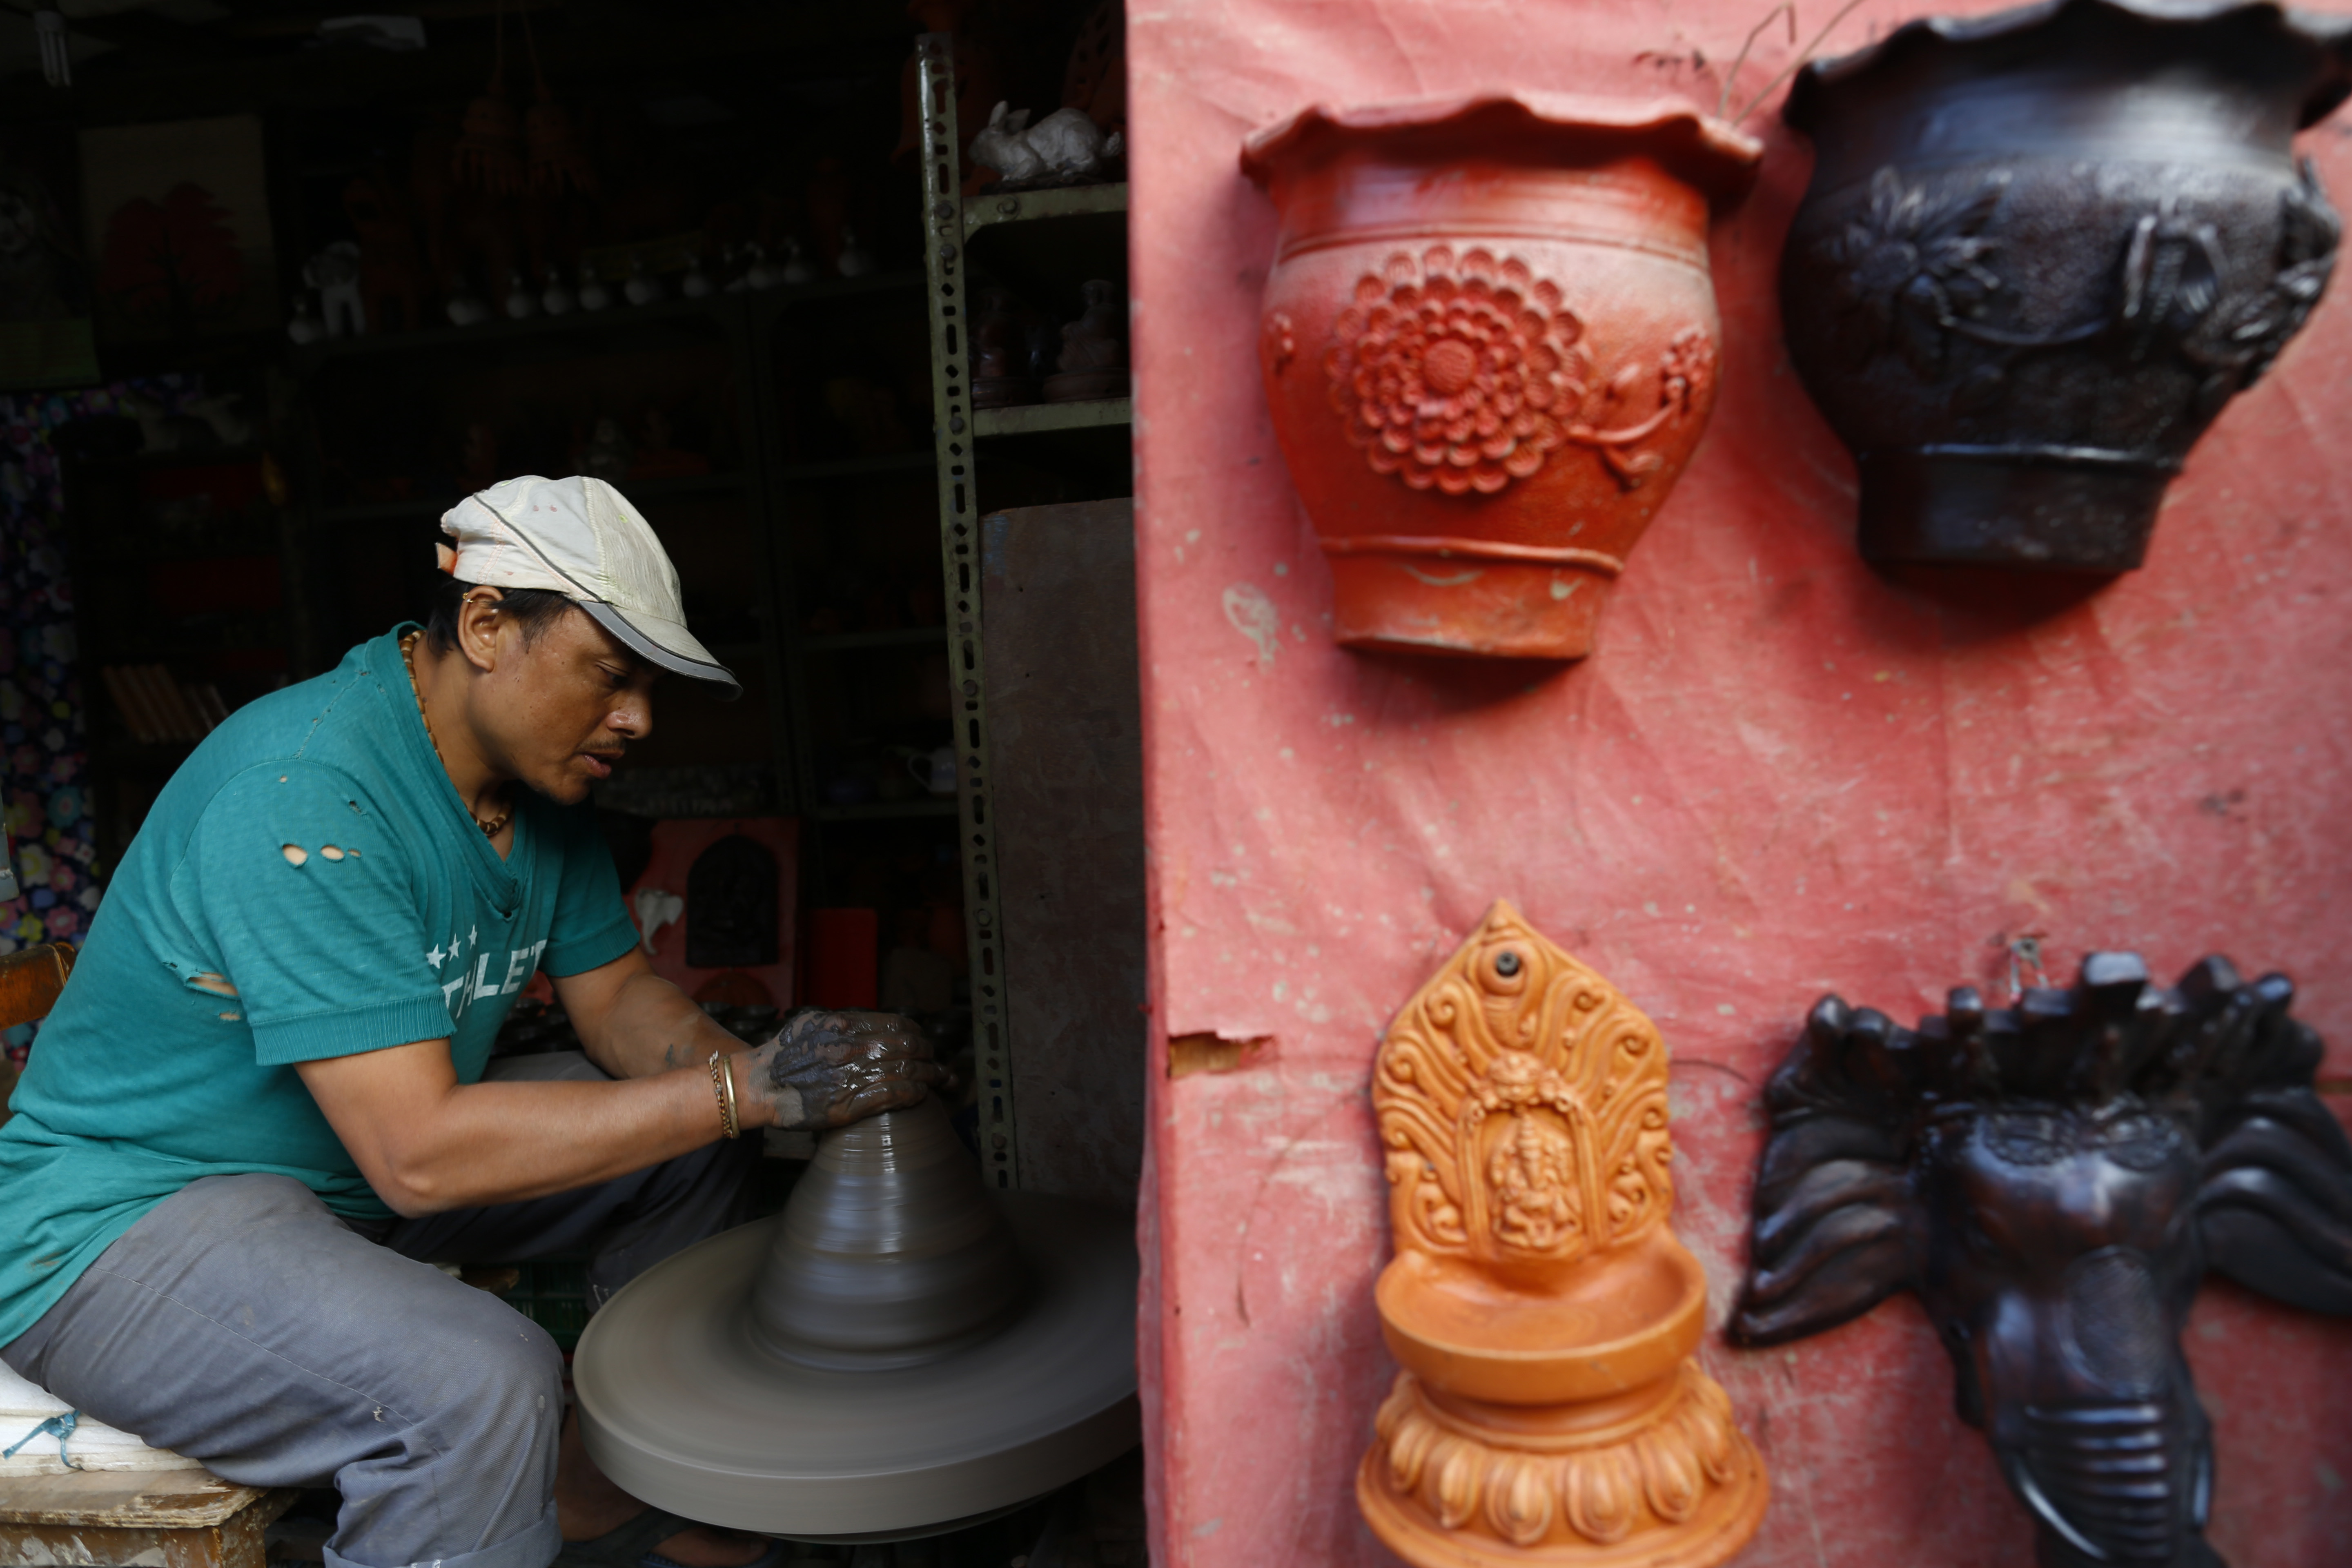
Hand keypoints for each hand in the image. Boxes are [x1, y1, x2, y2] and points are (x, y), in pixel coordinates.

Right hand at [743, 1009, 951, 1130]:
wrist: (759, 1085)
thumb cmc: (785, 1053)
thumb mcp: (813, 1022)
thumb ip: (845, 1021)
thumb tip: (877, 1023)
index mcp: (844, 1024)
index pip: (898, 1024)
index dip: (918, 1033)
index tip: (924, 1041)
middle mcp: (851, 1048)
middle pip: (909, 1047)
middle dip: (930, 1055)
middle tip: (939, 1063)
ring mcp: (850, 1076)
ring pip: (906, 1072)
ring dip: (930, 1076)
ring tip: (941, 1081)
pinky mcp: (847, 1105)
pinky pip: (892, 1096)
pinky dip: (913, 1094)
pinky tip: (920, 1095)